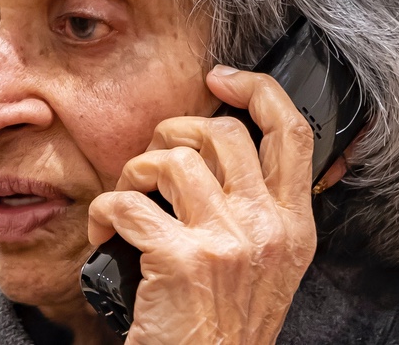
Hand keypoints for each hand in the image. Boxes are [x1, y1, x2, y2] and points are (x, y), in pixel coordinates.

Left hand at [86, 65, 328, 343]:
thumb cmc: (222, 326)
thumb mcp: (264, 267)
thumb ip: (255, 212)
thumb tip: (220, 153)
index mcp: (295, 227)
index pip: (293, 132)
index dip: (257, 90)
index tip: (222, 78)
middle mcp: (269, 229)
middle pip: (221, 133)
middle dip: (171, 133)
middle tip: (151, 165)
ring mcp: (228, 242)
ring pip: (169, 160)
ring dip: (133, 175)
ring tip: (127, 205)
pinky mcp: (182, 259)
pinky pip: (124, 204)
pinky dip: (103, 215)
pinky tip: (106, 237)